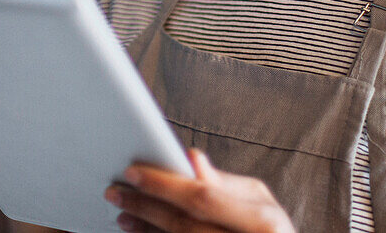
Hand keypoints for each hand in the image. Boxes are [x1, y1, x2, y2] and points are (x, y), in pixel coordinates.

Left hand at [104, 148, 294, 232]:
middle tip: (115, 192)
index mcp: (263, 222)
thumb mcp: (258, 203)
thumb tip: (191, 159)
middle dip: (145, 206)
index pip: (202, 198)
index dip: (164, 185)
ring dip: (145, 229)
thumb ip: (223, 183)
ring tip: (124, 214)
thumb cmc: (269, 231)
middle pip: (183, 225)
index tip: (132, 172)